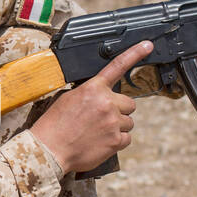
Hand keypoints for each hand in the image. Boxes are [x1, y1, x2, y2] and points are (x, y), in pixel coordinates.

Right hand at [30, 40, 151, 174]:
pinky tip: (101, 142)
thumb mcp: (67, 98)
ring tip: (98, 132)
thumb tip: (99, 95)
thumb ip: (88, 93)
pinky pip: (126, 139)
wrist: (49, 150)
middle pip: (129, 103)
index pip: (117, 66)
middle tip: (102, 118)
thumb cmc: (54, 125)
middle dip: (119, 110)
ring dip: (117, 127)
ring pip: (128, 122)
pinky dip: (116, 142)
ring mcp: (113, 122)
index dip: (135, 54)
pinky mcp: (115, 141)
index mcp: (93, 89)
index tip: (147, 45)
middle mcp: (106, 103)